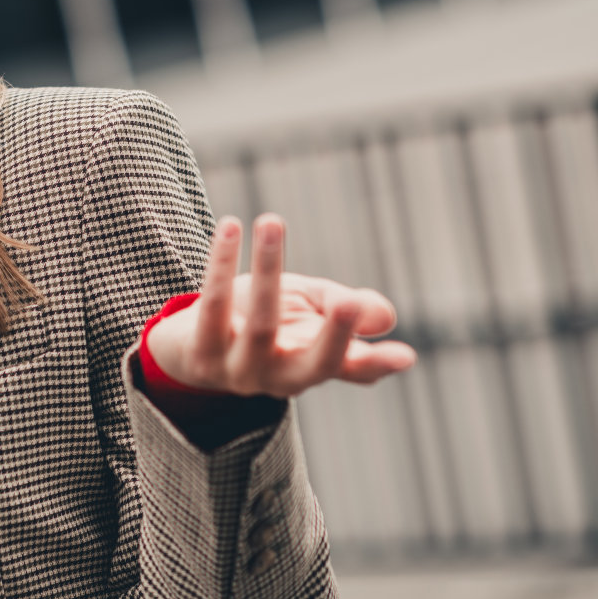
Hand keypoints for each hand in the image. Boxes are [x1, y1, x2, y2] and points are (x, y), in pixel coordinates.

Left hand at [146, 213, 417, 396]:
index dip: (378, 364)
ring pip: (260, 325)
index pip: (353, 369)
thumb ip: (343, 307)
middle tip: (349, 303)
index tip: (405, 356)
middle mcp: (282, 378)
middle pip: (314, 364)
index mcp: (315, 367)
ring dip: (268, 268)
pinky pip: (213, 304)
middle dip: (334, 335)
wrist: (192, 343)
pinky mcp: (201, 353)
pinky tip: (230, 225)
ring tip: (272, 220)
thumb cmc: (265, 318)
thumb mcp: (309, 308)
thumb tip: (383, 318)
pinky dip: (221, 262)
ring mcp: (240, 371)